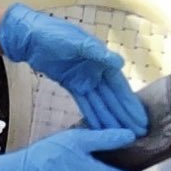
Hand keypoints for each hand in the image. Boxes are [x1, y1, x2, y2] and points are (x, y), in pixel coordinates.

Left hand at [0, 4, 147, 133]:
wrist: (30, 36)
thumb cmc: (53, 34)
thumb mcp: (77, 42)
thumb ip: (98, 54)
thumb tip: (120, 63)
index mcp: (102, 60)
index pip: (119, 86)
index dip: (130, 104)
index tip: (140, 120)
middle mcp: (96, 70)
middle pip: (112, 98)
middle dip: (124, 116)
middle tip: (138, 134)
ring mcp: (84, 79)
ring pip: (100, 103)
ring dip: (110, 119)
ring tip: (121, 136)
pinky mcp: (72, 84)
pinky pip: (85, 103)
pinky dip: (92, 115)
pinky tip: (100, 128)